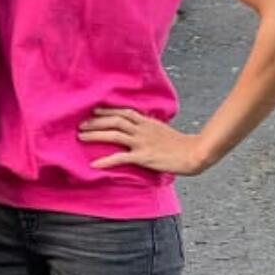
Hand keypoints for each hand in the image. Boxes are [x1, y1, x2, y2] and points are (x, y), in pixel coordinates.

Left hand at [78, 107, 209, 175]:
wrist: (193, 153)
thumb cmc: (181, 144)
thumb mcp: (164, 130)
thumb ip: (150, 128)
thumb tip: (141, 127)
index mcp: (147, 122)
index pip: (123, 112)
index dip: (107, 110)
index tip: (94, 110)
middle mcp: (142, 129)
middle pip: (114, 120)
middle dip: (96, 121)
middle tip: (81, 124)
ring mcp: (142, 142)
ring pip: (114, 134)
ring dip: (95, 134)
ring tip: (81, 137)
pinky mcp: (143, 157)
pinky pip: (120, 158)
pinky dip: (106, 160)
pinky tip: (94, 164)